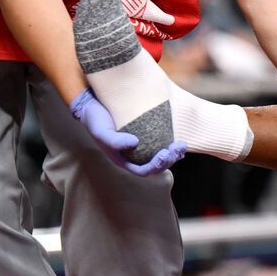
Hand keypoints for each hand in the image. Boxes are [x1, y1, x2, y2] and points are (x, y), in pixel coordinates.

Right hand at [70, 89, 186, 175]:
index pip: (144, 171)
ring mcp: (141, 145)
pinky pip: (161, 143)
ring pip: (161, 156)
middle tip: (178, 148)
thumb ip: (114, 140)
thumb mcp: (101, 131)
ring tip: (182, 145)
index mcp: (123, 160)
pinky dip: (171, 144)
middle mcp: (134, 155)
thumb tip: (135, 143)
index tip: (165, 154)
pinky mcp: (146, 133)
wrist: (94, 104)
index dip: (156, 166)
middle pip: (156, 165)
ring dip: (174, 154)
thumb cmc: (96, 120)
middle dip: (169, 160)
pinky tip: (179, 139)